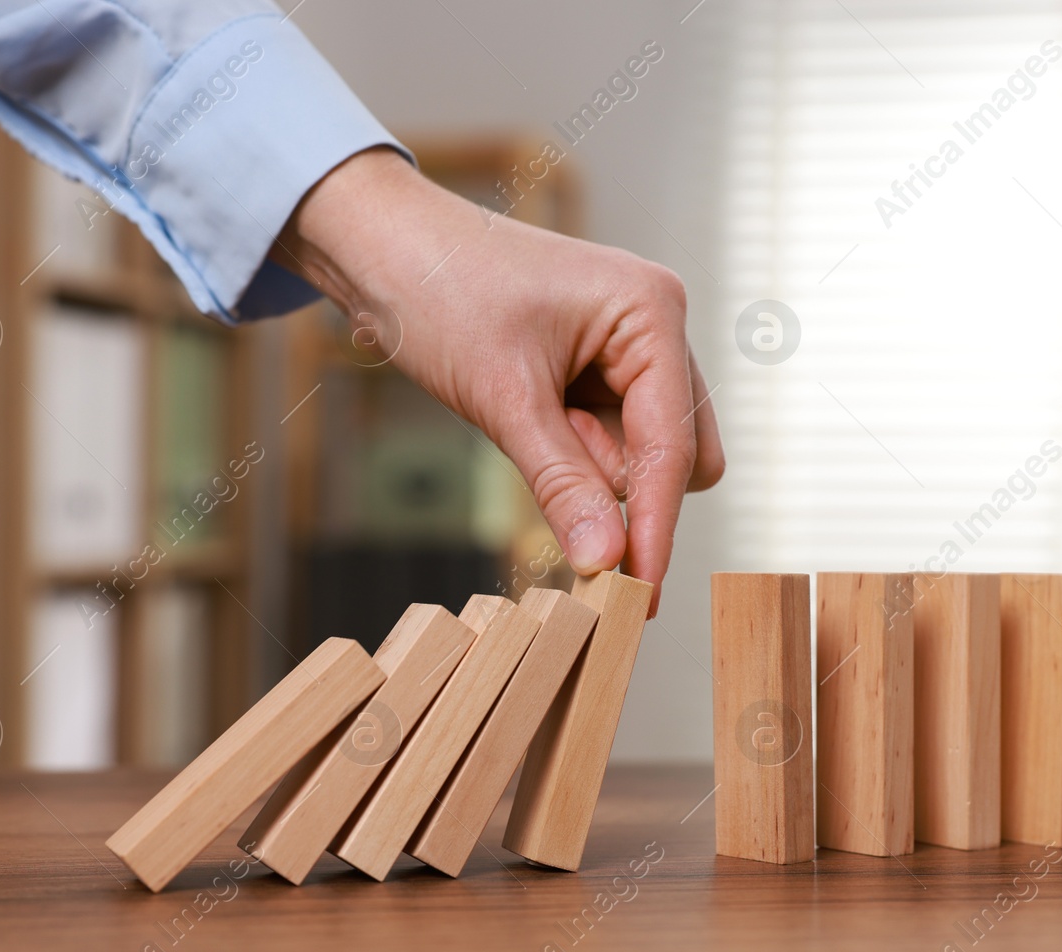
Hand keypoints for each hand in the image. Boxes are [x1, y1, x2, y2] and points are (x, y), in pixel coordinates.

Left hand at [280, 148, 724, 613]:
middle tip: (548, 457)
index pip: (674, 445)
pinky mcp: (599, 364)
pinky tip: (525, 415)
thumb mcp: (504, 399)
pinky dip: (573, 448)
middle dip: (623, 482)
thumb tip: (607, 561)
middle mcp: (656, 324)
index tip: (640, 597)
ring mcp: (630, 344)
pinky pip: (609, 436)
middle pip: (682, 452)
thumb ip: (564, 483)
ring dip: (589, 463)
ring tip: (521, 416)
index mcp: (653, 311)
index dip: (655, 526)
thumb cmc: (438, 293)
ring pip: (644, 451)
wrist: (379, 245)